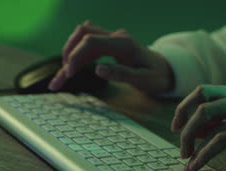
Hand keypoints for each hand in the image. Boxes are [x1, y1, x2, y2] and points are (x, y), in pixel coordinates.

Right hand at [49, 20, 174, 94]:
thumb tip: (98, 70)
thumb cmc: (156, 77)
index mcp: (123, 43)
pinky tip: (67, 73)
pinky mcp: (107, 44)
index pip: (91, 42)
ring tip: (61, 78)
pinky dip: (75, 57)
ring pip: (81, 37)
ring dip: (69, 53)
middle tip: (62, 78)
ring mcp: (111, 38)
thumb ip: (122, 74)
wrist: (165, 70)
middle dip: (68, 54)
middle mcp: (115, 36)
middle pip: (82, 34)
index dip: (76, 56)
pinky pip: (86, 45)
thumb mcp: (143, 81)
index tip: (69, 75)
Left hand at [171, 85, 225, 170]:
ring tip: (187, 164)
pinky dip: (204, 155)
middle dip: (186, 130)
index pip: (203, 90)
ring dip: (193, 149)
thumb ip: (215, 124)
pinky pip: (221, 141)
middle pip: (203, 107)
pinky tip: (197, 166)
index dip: (184, 107)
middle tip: (181, 149)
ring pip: (211, 127)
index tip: (175, 125)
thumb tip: (185, 129)